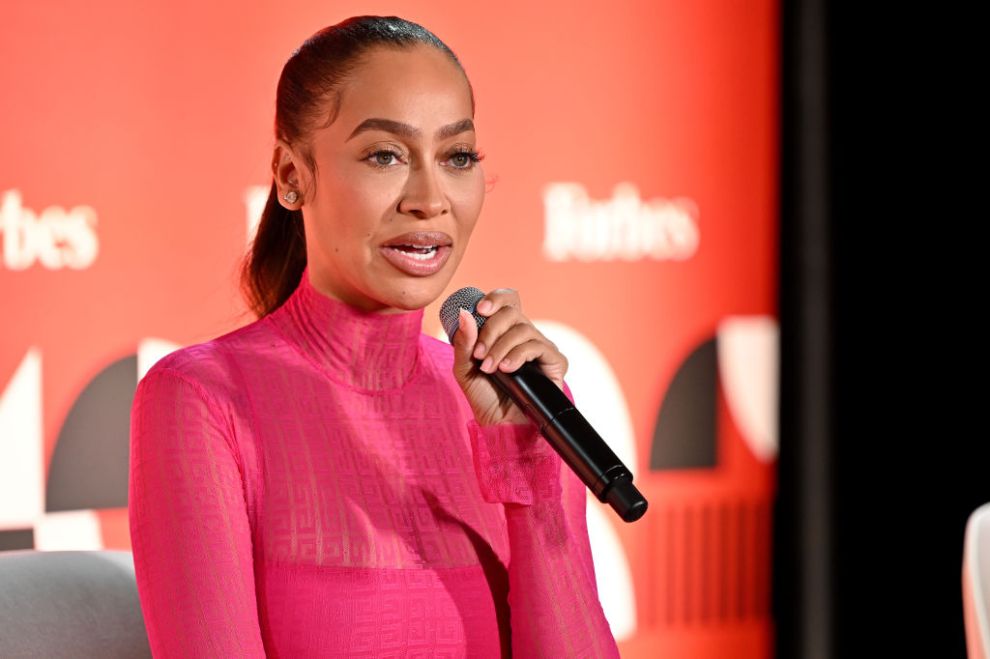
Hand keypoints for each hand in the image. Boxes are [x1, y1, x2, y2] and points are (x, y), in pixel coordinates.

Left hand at [451, 288, 567, 426]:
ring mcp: (541, 348)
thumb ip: (464, 342)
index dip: (496, 298)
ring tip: (490, 368)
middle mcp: (525, 335)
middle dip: (491, 330)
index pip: (508, 300)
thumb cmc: (484, 396)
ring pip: (523, 329)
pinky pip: (539, 347)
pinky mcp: (554, 363)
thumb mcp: (465, 369)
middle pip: (512, 312)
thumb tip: (464, 313)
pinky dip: (519, 355)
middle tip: (479, 354)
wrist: (501, 426)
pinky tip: (507, 369)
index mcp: (505, 331)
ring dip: (501, 348)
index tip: (479, 309)